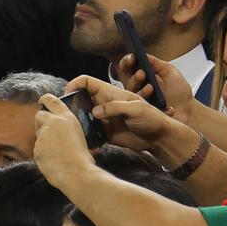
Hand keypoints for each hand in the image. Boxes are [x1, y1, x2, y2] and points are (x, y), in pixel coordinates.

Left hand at [33, 94, 97, 190]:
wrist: (75, 171)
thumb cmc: (81, 157)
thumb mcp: (77, 134)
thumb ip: (66, 128)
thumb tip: (60, 130)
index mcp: (67, 117)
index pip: (51, 100)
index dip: (44, 100)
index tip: (42, 102)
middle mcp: (53, 122)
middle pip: (39, 115)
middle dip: (41, 123)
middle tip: (48, 133)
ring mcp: (43, 135)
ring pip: (38, 134)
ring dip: (43, 140)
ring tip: (55, 151)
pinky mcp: (37, 147)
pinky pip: (37, 148)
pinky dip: (42, 153)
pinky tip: (52, 159)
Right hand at [62, 76, 177, 153]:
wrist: (158, 138)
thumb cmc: (152, 118)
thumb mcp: (136, 108)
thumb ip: (114, 107)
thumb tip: (94, 112)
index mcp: (111, 93)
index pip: (87, 82)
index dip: (75, 84)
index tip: (68, 94)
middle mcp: (104, 104)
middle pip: (81, 100)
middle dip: (72, 105)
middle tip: (69, 116)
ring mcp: (104, 119)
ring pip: (83, 117)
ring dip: (77, 122)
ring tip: (76, 130)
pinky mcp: (105, 132)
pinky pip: (90, 133)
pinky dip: (86, 137)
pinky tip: (88, 143)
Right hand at [118, 54, 194, 124]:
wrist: (187, 108)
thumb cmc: (178, 91)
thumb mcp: (169, 71)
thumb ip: (156, 63)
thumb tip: (143, 54)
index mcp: (143, 76)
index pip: (129, 68)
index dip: (127, 62)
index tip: (132, 57)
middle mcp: (139, 88)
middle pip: (127, 81)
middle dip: (133, 76)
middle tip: (141, 73)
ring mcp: (139, 101)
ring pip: (131, 95)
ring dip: (140, 90)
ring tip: (150, 88)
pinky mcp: (143, 112)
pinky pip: (139, 107)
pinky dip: (148, 102)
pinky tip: (158, 101)